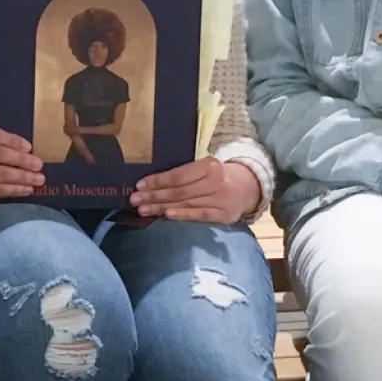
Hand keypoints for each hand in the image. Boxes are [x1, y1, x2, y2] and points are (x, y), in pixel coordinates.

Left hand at [129, 158, 259, 223]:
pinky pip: (200, 215)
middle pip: (179, 191)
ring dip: (161, 208)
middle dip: (154, 196)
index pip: (178, 174)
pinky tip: (167, 215)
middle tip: (134, 200)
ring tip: (143, 210)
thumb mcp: (204, 168)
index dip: (157, 181)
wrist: (246, 187)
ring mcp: (221, 198)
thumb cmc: (216, 176)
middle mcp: (216, 180)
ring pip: (186, 203)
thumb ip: (184, 173)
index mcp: (208, 165)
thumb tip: (150, 182)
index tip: (139, 185)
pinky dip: (183, 215)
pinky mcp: (224, 214)